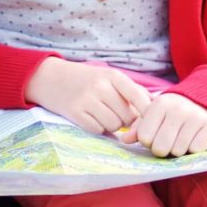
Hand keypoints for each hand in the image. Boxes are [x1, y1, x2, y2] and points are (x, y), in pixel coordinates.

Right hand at [25, 58, 152, 134]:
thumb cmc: (86, 79)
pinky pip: (97, 130)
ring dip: (112, 126)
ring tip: (103, 116)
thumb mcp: (109, 77)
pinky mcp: (75, 113)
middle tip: (116, 115)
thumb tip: (157, 106)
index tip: (151, 121)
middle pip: (128, 116)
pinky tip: (91, 119)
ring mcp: (87, 100)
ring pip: (114, 126)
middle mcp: (101, 87)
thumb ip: (132, 91)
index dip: (148, 112)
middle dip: (126, 121)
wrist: (49, 77)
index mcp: (113, 76)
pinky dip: (97, 128)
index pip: (139, 97)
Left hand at [120, 91, 206, 157]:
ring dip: (178, 149)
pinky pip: (195, 150)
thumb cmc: (173, 112)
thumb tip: (125, 139)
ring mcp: (195, 117)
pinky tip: (193, 137)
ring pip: (178, 151)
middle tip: (168, 140)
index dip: (148, 141)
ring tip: (181, 137)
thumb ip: (138, 127)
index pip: (145, 137)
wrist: (204, 101)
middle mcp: (178, 109)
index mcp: (160, 103)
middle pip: (161, 148)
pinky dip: (193, 148)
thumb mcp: (154, 114)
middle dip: (162, 149)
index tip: (155, 135)